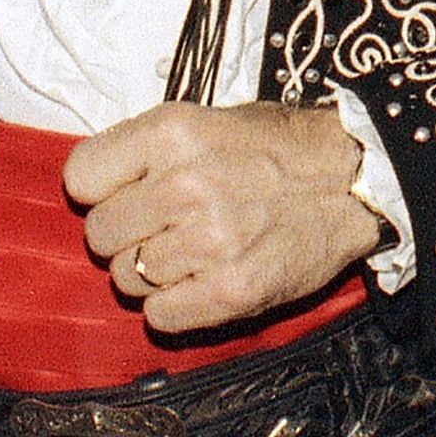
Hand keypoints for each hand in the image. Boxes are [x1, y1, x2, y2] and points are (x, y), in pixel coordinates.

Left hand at [69, 102, 389, 334]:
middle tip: (166, 226)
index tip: (126, 191)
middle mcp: (183, 185)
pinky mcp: (230, 290)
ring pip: (126, 278)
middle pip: (100, 234)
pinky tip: (203, 280)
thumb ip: (147, 151)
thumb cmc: (279, 149)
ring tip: (195, 251)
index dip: (101, 189)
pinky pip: (159, 316)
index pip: (80, 178)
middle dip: (127, 234)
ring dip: (153, 272)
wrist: (355, 179)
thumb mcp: (208, 121)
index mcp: (171, 133)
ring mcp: (207, 241)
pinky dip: (175, 306)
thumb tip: (90, 188)